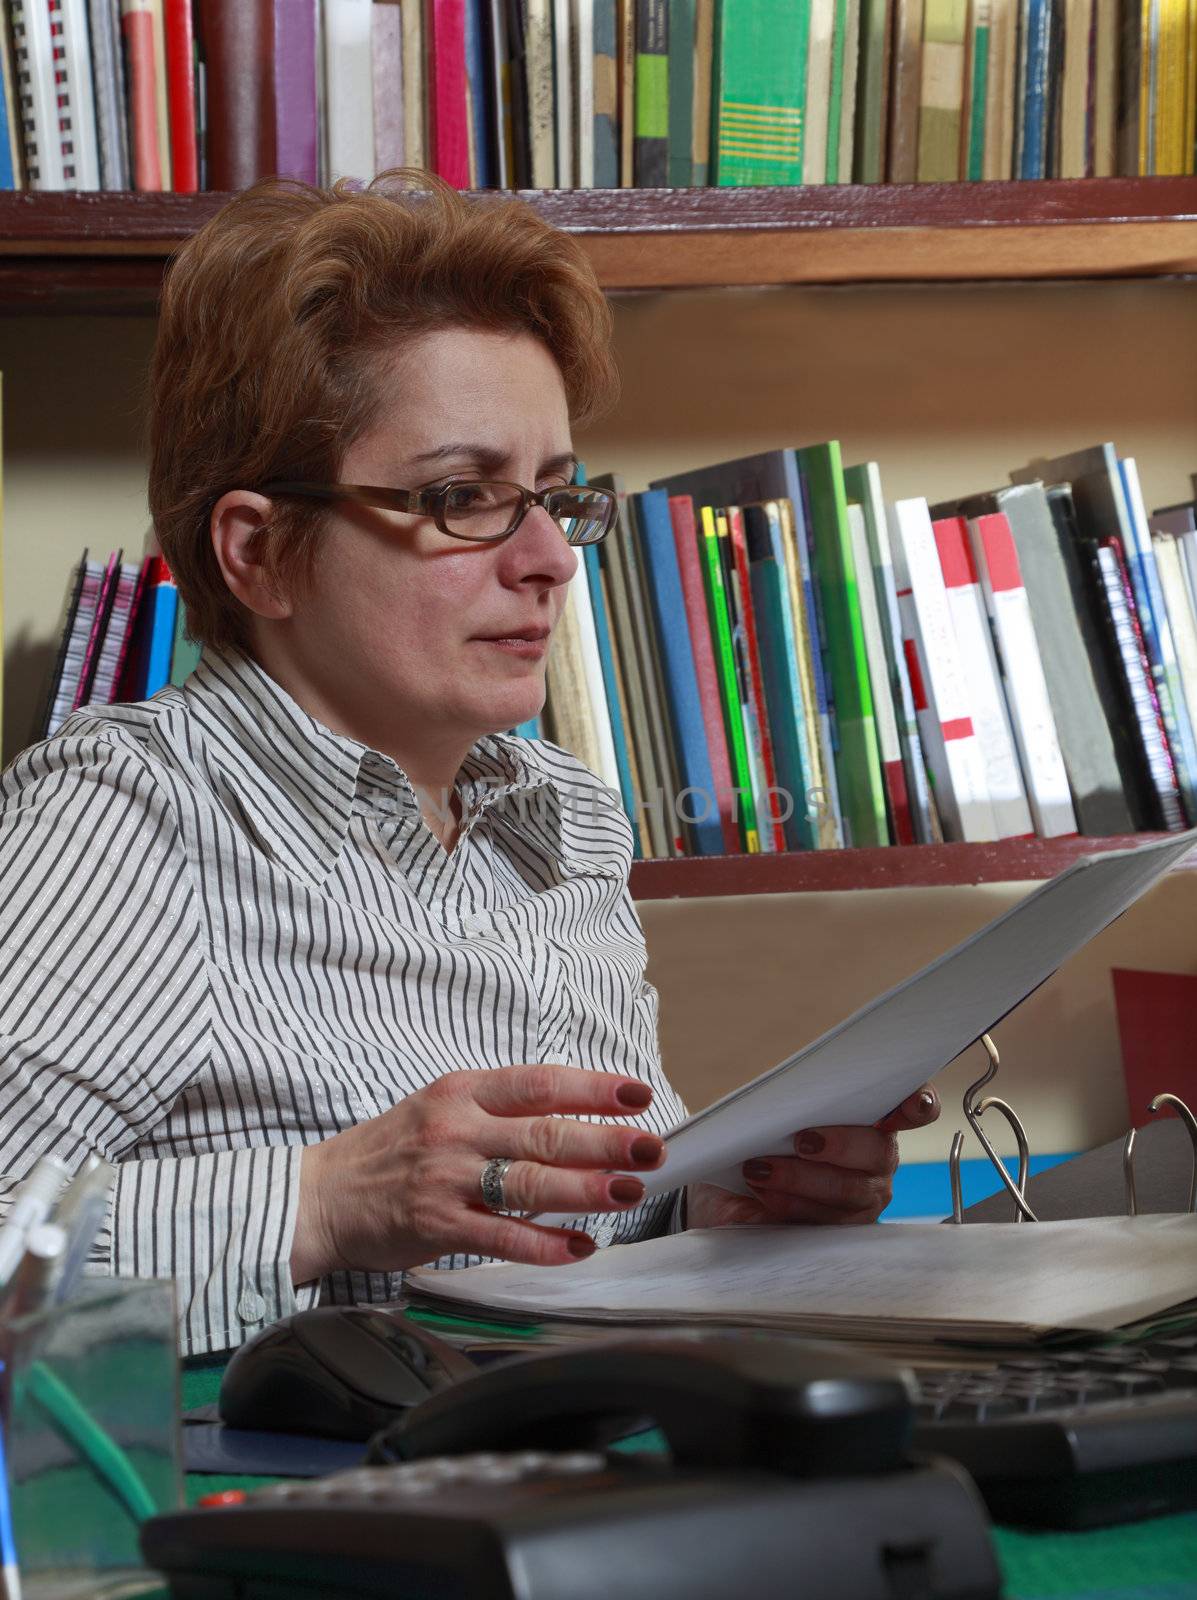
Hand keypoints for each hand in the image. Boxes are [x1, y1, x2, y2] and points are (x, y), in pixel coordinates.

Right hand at [292, 1064, 662, 1283]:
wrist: (321, 1195)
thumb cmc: (390, 1151)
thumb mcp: (441, 1108)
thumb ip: (500, 1111)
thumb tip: (575, 1116)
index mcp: (462, 1091)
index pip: (538, 1083)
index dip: (592, 1088)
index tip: (637, 1094)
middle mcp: (456, 1128)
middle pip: (544, 1131)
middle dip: (605, 1141)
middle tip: (651, 1149)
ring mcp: (445, 1177)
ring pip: (528, 1182)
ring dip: (585, 1189)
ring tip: (629, 1193)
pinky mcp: (435, 1224)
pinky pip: (500, 1235)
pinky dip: (544, 1243)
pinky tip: (578, 1246)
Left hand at [686, 1083, 940, 1229]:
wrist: (740, 1184)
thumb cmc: (770, 1137)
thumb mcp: (785, 1111)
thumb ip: (801, 1097)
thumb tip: (784, 1091)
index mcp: (875, 1119)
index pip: (915, 1107)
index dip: (918, 1105)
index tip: (912, 1104)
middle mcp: (878, 1159)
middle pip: (876, 1151)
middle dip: (839, 1146)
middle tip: (801, 1142)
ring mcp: (864, 1199)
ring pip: (847, 1191)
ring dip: (801, 1181)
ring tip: (759, 1171)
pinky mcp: (839, 1231)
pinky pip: (820, 1223)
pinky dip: (786, 1208)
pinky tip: (760, 1200)